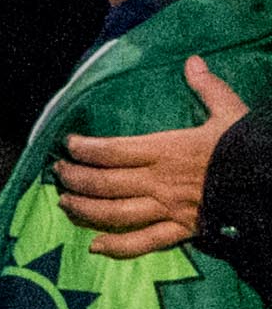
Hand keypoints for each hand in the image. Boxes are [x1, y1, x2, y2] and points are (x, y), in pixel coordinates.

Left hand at [53, 55, 249, 256]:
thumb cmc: (250, 147)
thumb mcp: (232, 112)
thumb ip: (209, 88)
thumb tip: (193, 61)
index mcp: (168, 149)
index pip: (112, 149)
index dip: (85, 149)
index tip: (68, 145)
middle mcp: (160, 181)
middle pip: (105, 183)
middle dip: (75, 179)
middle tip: (59, 173)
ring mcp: (169, 209)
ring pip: (115, 213)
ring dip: (85, 209)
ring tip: (65, 203)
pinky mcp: (183, 231)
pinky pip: (144, 242)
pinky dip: (118, 247)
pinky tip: (95, 247)